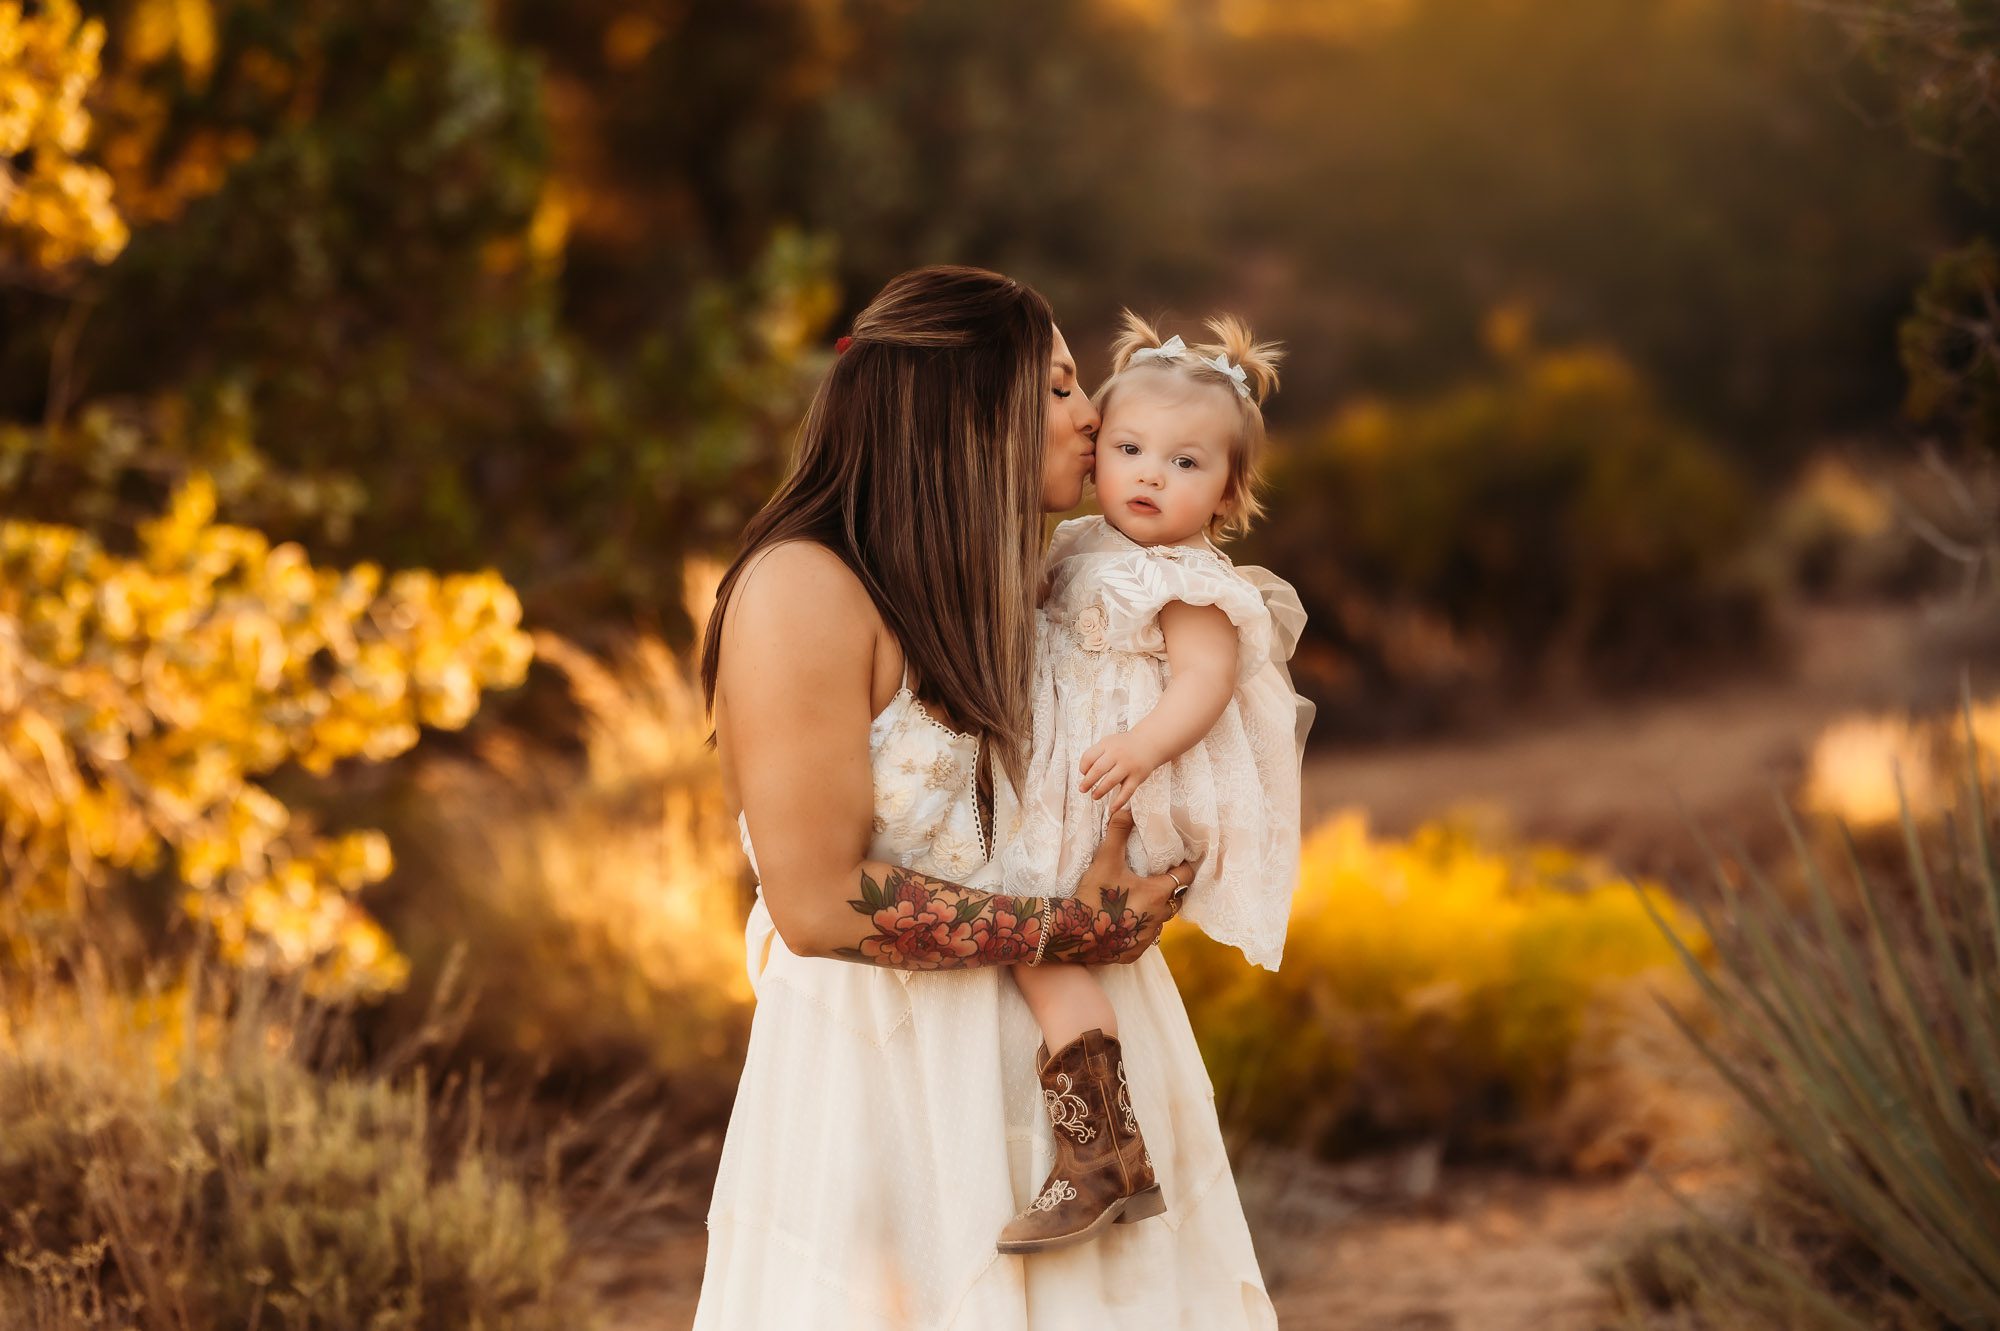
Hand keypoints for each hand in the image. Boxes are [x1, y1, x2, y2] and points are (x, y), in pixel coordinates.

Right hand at [1047, 808, 1197, 965]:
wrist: (1072, 933)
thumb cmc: (1092, 894)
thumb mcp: (1105, 860)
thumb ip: (1118, 832)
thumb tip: (1127, 808)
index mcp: (1157, 893)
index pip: (1185, 877)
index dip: (1184, 867)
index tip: (1180, 861)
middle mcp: (1158, 918)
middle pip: (1176, 901)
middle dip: (1170, 890)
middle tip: (1159, 879)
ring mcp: (1147, 938)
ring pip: (1161, 922)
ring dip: (1155, 911)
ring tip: (1141, 901)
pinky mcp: (1134, 953)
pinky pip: (1145, 939)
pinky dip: (1140, 930)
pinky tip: (1126, 923)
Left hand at [1078, 730, 1159, 813]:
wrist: (1149, 743)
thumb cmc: (1125, 746)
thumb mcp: (1109, 743)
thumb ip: (1096, 755)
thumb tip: (1084, 774)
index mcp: (1107, 745)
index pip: (1089, 757)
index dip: (1083, 767)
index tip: (1083, 774)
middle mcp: (1117, 754)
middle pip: (1098, 769)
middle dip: (1088, 782)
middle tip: (1082, 789)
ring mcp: (1128, 766)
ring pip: (1111, 781)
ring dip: (1100, 791)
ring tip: (1094, 796)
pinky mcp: (1138, 777)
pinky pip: (1127, 792)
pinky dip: (1119, 802)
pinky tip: (1112, 809)